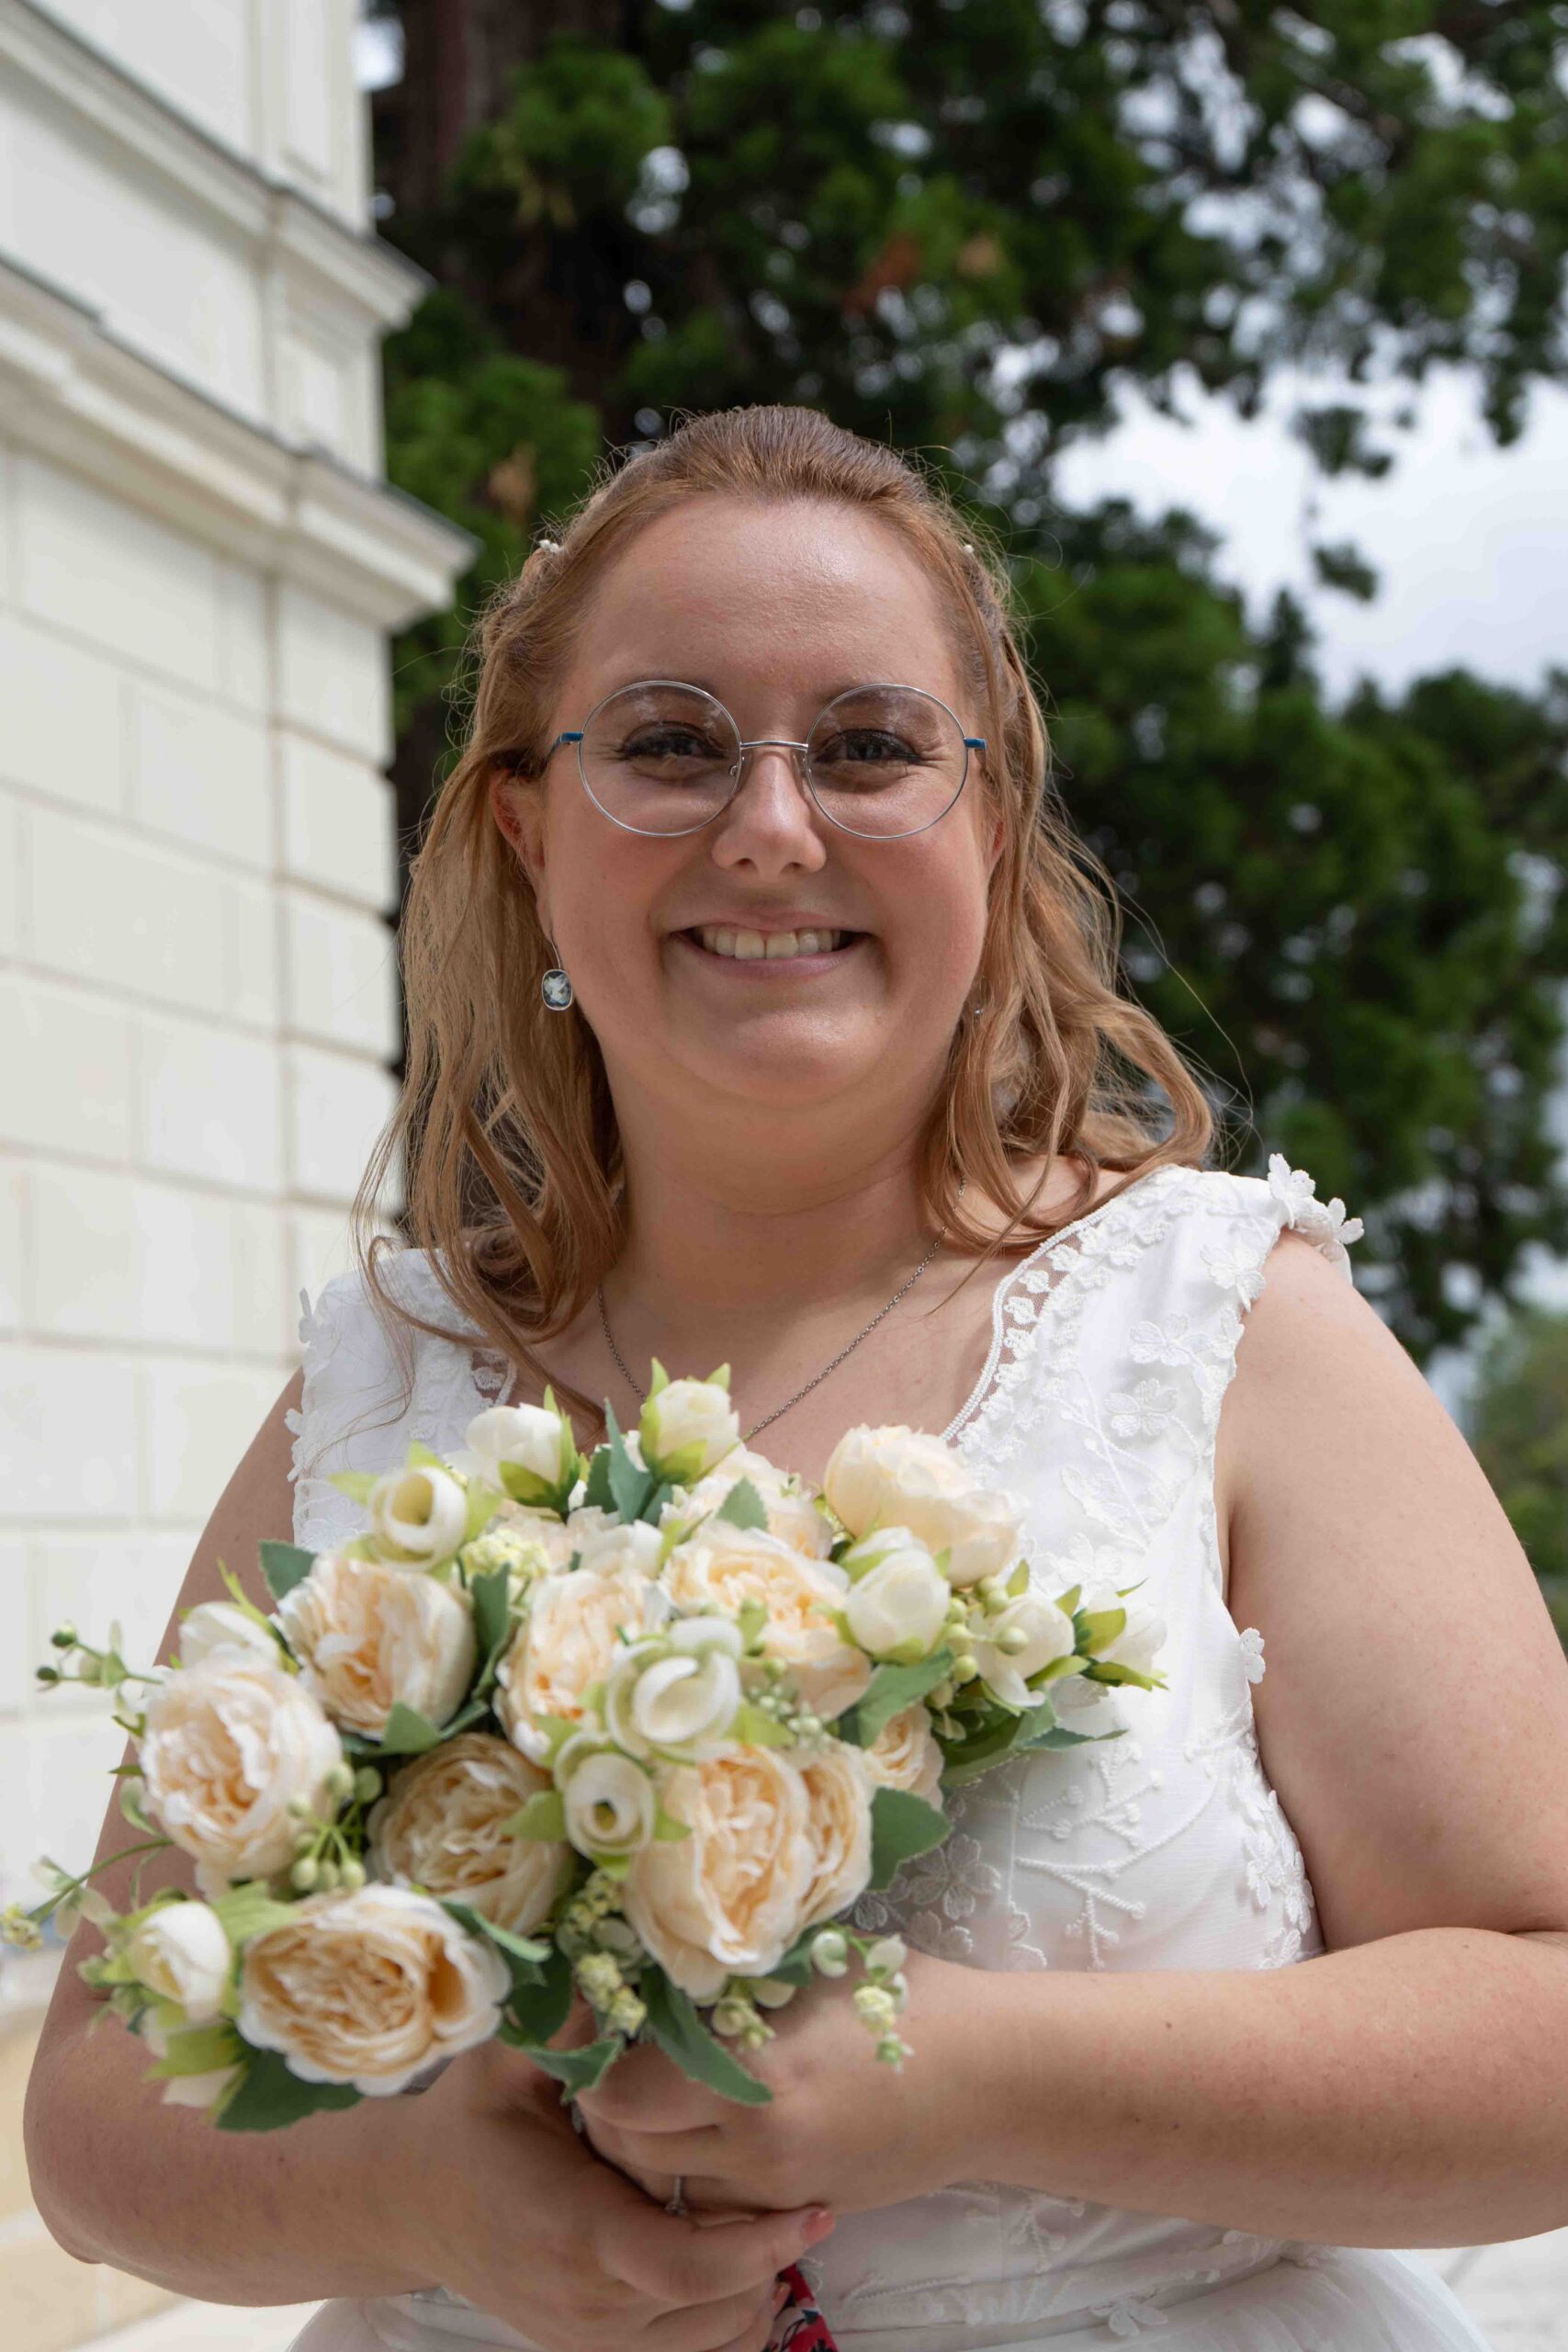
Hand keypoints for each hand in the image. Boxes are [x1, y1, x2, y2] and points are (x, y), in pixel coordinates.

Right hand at [392, 2038, 835, 2351]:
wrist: (408, 2203)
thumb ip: (561, 2025)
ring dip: (750, 2298)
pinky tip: (733, 2277)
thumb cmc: (465, 2123)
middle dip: (769, 2261)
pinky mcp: (584, 2349)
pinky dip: (721, 2331)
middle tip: (801, 2203)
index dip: (759, 2243)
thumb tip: (605, 1972)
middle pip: (714, 2311)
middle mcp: (585, 2299)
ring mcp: (584, 2336)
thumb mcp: (502, 2063)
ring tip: (770, 2234)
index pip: (687, 2263)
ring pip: (707, 2347)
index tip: (812, 2205)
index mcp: (575, 2228)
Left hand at [577, 1945, 990, 2218]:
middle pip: (629, 2152)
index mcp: (753, 2072)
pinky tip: (714, 2126)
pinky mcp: (802, 2210)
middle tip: (615, 2059)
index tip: (599, 2028)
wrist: (993, 2077)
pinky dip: (700, 2174)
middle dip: (609, 2111)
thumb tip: (651, 1956)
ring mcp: (779, 2188)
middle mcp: (756, 2144)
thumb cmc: (907, 1998)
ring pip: (668, 2188)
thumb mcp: (811, 1966)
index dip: (595, 2066)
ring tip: (658, 2091)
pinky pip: (719, 2206)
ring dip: (649, 2148)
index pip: (619, 2097)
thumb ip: (731, 1978)